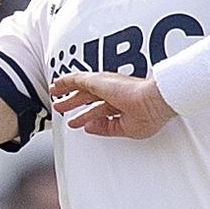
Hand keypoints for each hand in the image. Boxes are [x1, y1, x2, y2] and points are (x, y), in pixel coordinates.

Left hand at [53, 71, 176, 139]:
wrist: (154, 101)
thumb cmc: (149, 114)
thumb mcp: (125, 129)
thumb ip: (106, 128)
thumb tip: (89, 127)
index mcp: (122, 105)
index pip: (100, 110)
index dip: (88, 117)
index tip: (79, 122)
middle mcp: (113, 93)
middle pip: (88, 98)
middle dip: (74, 103)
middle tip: (62, 107)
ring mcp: (106, 86)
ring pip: (81, 89)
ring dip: (67, 94)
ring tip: (54, 96)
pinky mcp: (98, 81)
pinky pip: (76, 79)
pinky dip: (65, 81)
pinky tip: (56, 84)